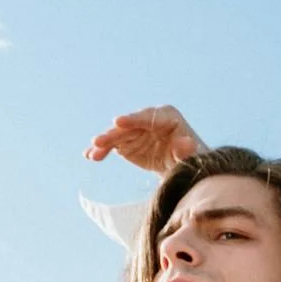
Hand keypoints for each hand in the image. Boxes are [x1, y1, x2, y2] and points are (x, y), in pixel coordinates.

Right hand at [83, 104, 205, 173]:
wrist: (180, 165)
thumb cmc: (189, 158)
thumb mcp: (190, 156)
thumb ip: (186, 150)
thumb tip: (187, 144)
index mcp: (166, 116)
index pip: (148, 117)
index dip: (132, 119)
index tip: (118, 121)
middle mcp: (147, 119)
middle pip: (128, 126)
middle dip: (113, 134)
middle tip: (98, 141)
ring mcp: (135, 130)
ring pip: (116, 135)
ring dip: (103, 144)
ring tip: (92, 154)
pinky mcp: (126, 142)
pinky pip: (111, 145)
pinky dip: (101, 150)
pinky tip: (90, 156)